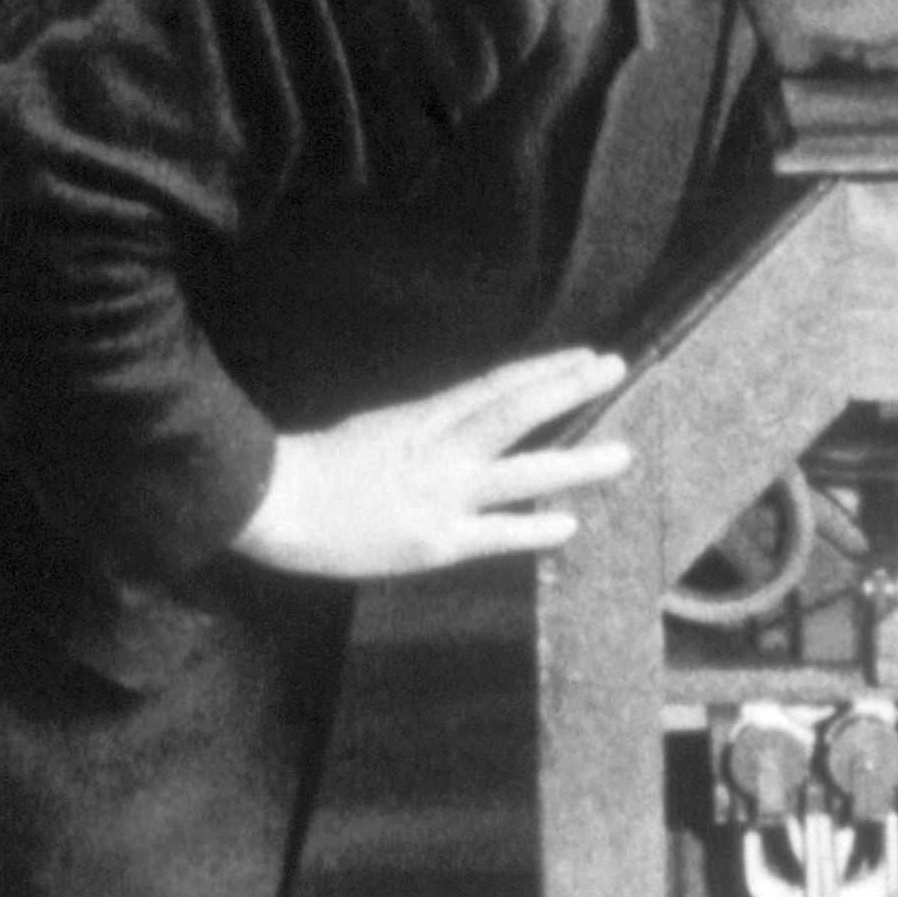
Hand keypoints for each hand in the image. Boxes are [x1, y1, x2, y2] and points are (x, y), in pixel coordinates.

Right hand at [233, 347, 630, 579]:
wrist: (275, 504)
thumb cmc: (316, 468)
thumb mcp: (378, 430)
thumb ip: (427, 429)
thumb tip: (471, 426)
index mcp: (423, 417)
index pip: (495, 386)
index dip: (544, 369)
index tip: (585, 355)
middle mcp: (439, 449)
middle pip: (515, 410)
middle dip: (568, 388)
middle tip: (615, 369)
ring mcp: (440, 495)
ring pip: (519, 471)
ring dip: (575, 463)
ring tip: (622, 454)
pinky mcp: (433, 541)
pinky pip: (493, 533)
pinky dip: (532, 528)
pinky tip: (569, 523)